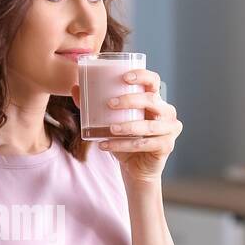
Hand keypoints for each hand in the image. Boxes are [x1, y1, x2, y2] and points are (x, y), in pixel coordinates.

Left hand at [72, 68, 181, 183]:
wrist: (136, 168)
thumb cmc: (125, 139)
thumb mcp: (110, 120)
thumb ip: (94, 105)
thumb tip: (75, 88)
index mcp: (155, 99)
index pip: (154, 81)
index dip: (142, 76)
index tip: (124, 77)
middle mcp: (167, 111)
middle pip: (151, 100)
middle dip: (130, 100)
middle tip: (110, 103)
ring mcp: (170, 129)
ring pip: (148, 125)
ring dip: (128, 126)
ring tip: (109, 129)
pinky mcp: (166, 146)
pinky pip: (143, 144)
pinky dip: (123, 145)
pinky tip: (105, 145)